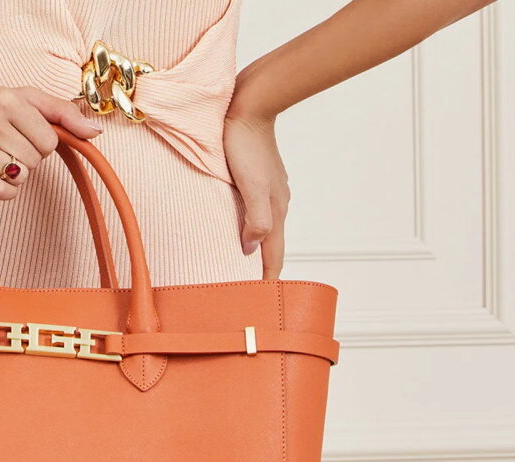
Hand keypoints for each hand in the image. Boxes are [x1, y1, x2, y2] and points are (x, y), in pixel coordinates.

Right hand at [0, 87, 102, 199]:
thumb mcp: (20, 99)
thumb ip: (60, 112)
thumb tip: (96, 132)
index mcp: (7, 98)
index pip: (50, 140)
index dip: (41, 143)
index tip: (22, 136)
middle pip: (36, 161)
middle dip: (26, 159)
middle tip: (4, 147)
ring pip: (20, 178)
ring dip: (13, 175)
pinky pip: (2, 193)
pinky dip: (2, 190)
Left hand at [222, 109, 289, 279]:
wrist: (250, 106)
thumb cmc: (245, 145)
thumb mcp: (250, 185)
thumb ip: (256, 219)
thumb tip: (251, 248)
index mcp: (275, 210)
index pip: (274, 255)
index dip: (267, 279)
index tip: (260, 303)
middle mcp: (276, 204)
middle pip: (271, 245)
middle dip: (262, 268)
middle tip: (248, 290)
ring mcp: (269, 191)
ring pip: (264, 228)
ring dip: (255, 248)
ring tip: (241, 265)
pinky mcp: (259, 179)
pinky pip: (256, 212)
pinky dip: (249, 228)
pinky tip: (238, 228)